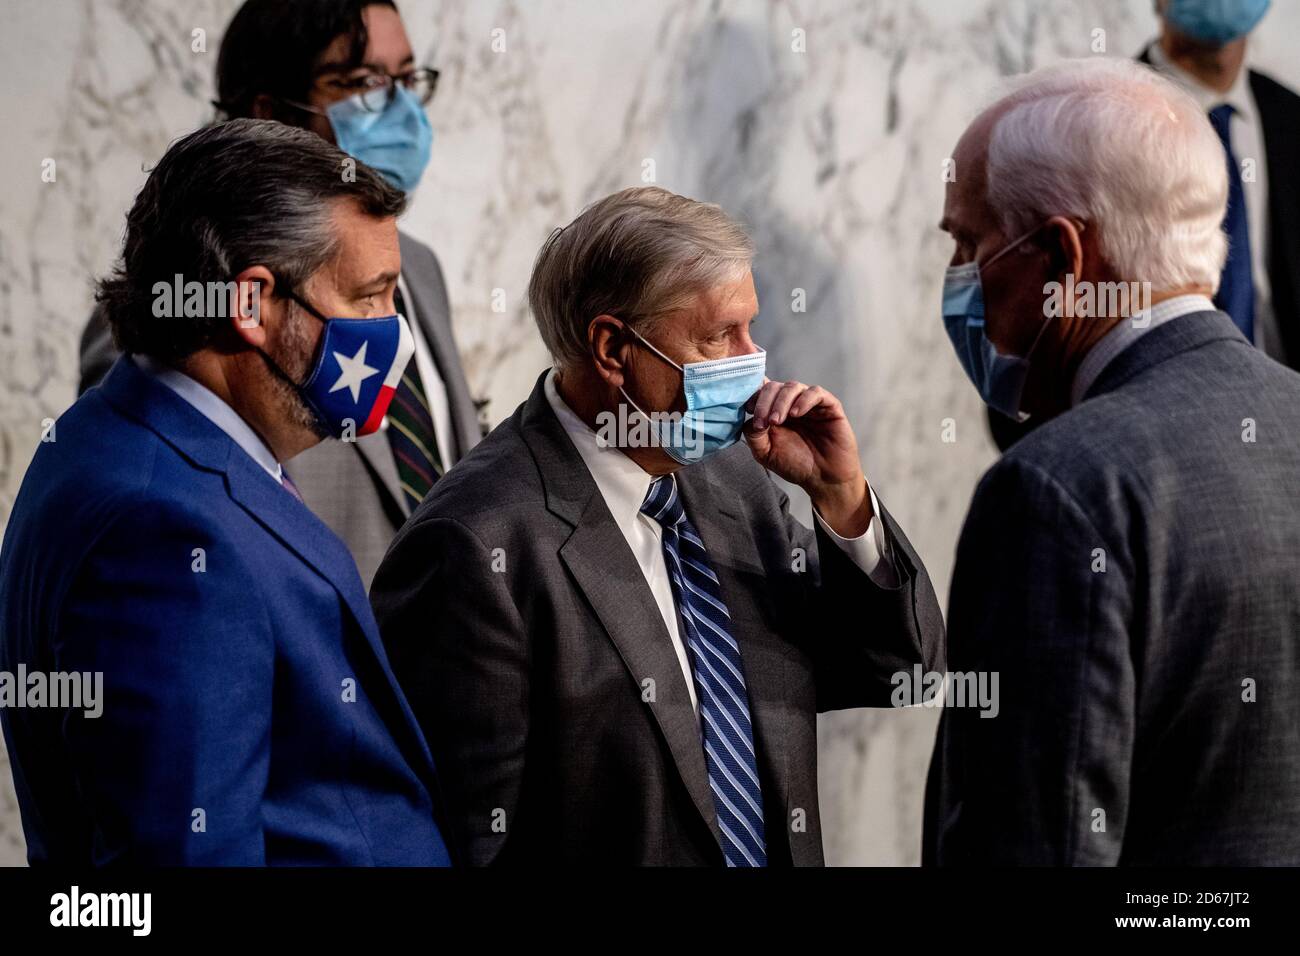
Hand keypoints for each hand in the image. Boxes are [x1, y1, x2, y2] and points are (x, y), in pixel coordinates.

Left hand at [743, 379, 871, 535]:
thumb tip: (749, 418)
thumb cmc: (796, 465)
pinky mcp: (829, 406)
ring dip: (780, 402)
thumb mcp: (766, 454)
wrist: (824, 479)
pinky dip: (803, 400)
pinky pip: (815, 392)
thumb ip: (754, 435)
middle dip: (764, 401)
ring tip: (776, 421)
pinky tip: (796, 414)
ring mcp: (810, 404)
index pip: (760, 391)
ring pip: (792, 387)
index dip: (752, 396)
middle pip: (774, 386)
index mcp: (774, 412)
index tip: (747, 411)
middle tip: (764, 422)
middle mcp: (791, 404)